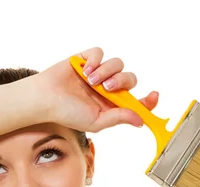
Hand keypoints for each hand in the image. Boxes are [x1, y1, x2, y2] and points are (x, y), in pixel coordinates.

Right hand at [35, 47, 158, 132]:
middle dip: (122, 82)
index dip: (148, 100)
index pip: (136, 101)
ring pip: (117, 64)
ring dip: (106, 71)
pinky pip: (100, 53)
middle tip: (107, 88)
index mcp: (111, 105)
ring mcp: (97, 73)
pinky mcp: (86, 59)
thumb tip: (140, 121)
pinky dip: (95, 60)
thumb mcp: (96, 122)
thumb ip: (119, 118)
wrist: (46, 99)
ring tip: (90, 81)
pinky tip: (85, 70)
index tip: (154, 96)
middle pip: (130, 79)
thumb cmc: (66, 113)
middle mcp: (107, 88)